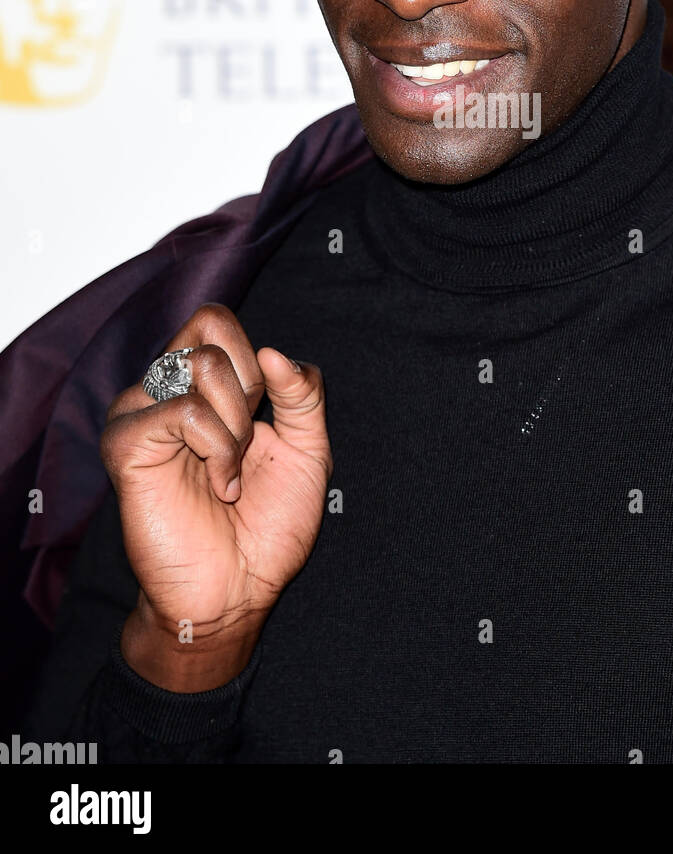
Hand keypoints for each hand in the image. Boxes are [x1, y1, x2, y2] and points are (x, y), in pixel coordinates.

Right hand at [101, 303, 329, 689]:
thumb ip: (303, 394)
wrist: (239, 591)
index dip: (257, 363)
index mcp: (202, 387)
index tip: (262, 421)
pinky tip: (217, 487)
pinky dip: (216, 449)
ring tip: (228, 475)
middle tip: (245, 444)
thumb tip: (273, 353)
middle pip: (211, 324)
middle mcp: (166, 391)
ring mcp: (141, 414)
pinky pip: (182, 410)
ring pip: (201, 363)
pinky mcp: (125, 445)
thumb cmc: (269, 525)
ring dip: (236, 426)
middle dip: (250, 386)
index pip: (218, 320)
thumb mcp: (309, 449)